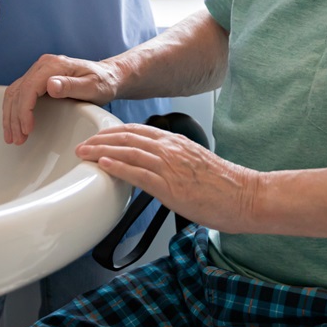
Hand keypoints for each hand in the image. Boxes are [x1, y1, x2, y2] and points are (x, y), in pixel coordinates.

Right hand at [3, 54, 120, 144]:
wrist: (110, 76)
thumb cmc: (104, 82)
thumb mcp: (92, 86)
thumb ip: (71, 86)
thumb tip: (50, 85)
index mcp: (53, 65)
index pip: (29, 87)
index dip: (24, 110)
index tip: (26, 129)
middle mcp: (43, 65)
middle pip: (18, 91)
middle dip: (14, 117)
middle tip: (17, 139)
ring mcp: (39, 71)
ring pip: (15, 92)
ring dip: (11, 115)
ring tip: (13, 136)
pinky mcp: (39, 78)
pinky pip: (20, 93)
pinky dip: (14, 109)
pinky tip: (15, 124)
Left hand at [75, 123, 260, 232]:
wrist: (245, 195)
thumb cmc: (224, 186)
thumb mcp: (195, 165)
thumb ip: (174, 162)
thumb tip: (156, 170)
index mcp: (176, 143)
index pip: (137, 131)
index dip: (113, 133)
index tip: (97, 137)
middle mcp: (171, 149)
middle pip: (127, 137)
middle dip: (100, 139)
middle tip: (81, 145)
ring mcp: (170, 166)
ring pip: (128, 152)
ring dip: (101, 151)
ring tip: (84, 153)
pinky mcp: (171, 185)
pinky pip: (139, 172)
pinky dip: (118, 167)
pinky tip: (104, 166)